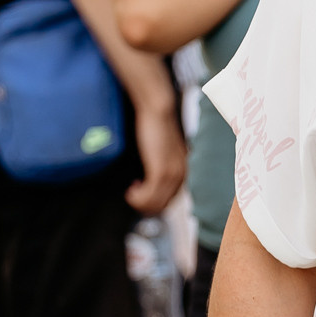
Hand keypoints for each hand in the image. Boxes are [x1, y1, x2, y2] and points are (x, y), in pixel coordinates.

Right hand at [124, 101, 186, 215]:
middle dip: (145, 204)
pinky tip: (131, 190)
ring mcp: (172, 174)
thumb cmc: (157, 127)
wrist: (159, 111)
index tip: (140, 191)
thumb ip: (163, 164)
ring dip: (139, 202)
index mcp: (184, 172)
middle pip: (163, 205)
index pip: (170, 200)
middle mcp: (182, 176)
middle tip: (133, 193)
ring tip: (131, 192)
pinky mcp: (161, 171)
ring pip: (155, 204)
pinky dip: (138, 198)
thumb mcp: (163, 151)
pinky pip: (149, 196)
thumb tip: (152, 181)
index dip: (153, 201)